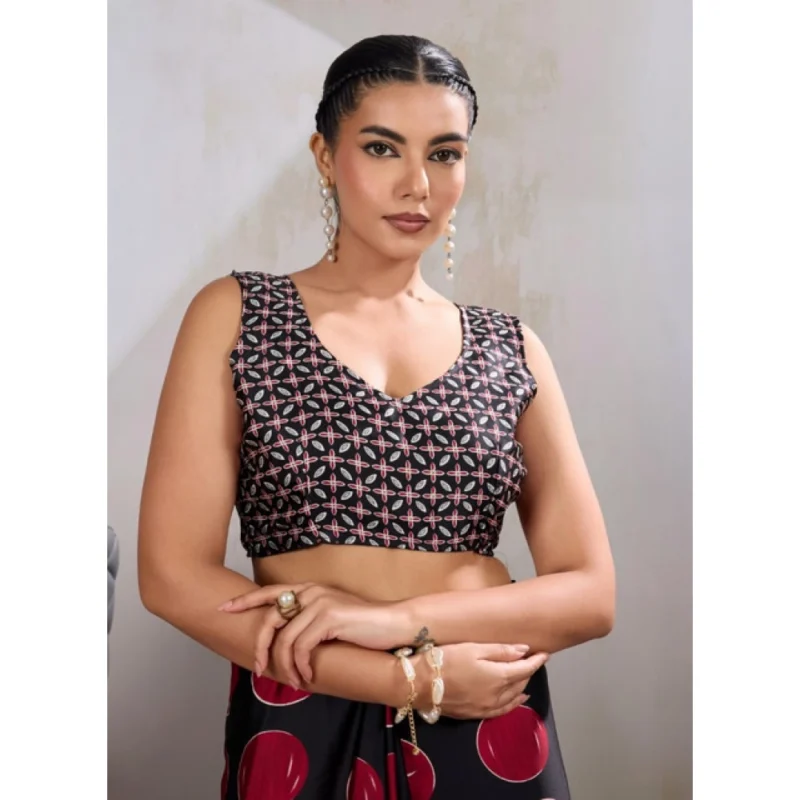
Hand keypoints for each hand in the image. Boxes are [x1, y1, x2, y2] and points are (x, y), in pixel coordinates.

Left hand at [220, 583, 413, 684]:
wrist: (393, 623)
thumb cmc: (363, 626)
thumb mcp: (330, 619)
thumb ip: (308, 621)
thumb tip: (283, 643)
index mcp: (308, 589)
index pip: (269, 592)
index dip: (244, 600)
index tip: (224, 608)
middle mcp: (310, 591)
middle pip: (270, 619)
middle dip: (259, 647)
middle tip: (257, 669)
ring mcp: (319, 602)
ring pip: (284, 639)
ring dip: (284, 666)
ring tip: (293, 681)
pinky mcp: (329, 618)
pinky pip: (301, 647)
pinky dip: (300, 666)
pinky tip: (307, 676)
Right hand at [415, 642, 548, 719]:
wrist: (420, 684)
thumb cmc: (446, 659)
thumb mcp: (473, 649)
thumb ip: (500, 651)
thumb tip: (524, 651)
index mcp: (498, 677)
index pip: (525, 669)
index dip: (536, 661)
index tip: (545, 653)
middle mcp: (497, 696)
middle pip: (520, 683)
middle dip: (529, 671)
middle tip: (533, 659)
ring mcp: (486, 708)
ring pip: (513, 698)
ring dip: (522, 686)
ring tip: (528, 677)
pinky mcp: (476, 714)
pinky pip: (502, 711)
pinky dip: (513, 704)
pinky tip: (518, 699)